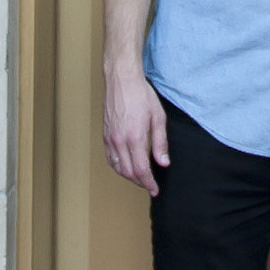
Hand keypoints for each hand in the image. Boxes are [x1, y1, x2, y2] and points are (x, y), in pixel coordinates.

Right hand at [103, 68, 169, 190]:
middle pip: (128, 173)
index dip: (149, 183)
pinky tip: (126, 166)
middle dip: (140, 182)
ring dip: (129, 177)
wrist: (121, 80)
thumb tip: (163, 163)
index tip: (155, 189)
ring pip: (118, 167)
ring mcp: (110, 138)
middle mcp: (119, 140)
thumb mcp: (158, 117)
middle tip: (150, 186)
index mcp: (134, 137)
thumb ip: (160, 142)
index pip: (141, 170)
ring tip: (140, 178)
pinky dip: (119, 167)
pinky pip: (110, 158)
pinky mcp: (105, 135)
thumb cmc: (141, 95)